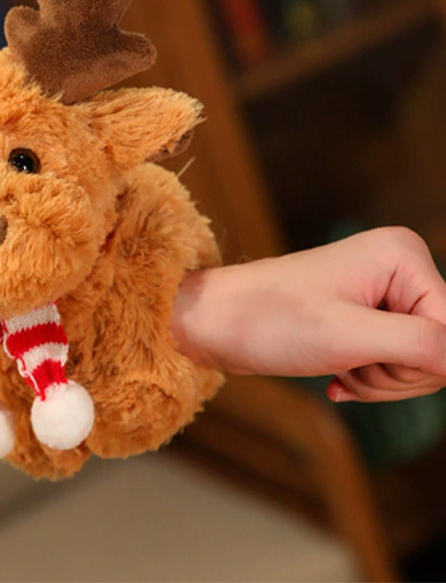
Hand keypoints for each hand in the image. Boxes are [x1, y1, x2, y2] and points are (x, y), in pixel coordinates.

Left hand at [172, 227, 445, 402]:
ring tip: (334, 365)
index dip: (415, 364)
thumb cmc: (268, 320)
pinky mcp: (364, 316)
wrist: (212, 322)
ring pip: (416, 363)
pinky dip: (365, 378)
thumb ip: (426, 346)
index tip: (364, 361)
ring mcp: (381, 292)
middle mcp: (397, 267)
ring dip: (376, 379)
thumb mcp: (353, 337)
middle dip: (393, 374)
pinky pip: (390, 363)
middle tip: (345, 363)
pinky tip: (334, 376)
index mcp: (402, 255)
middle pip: (439, 348)